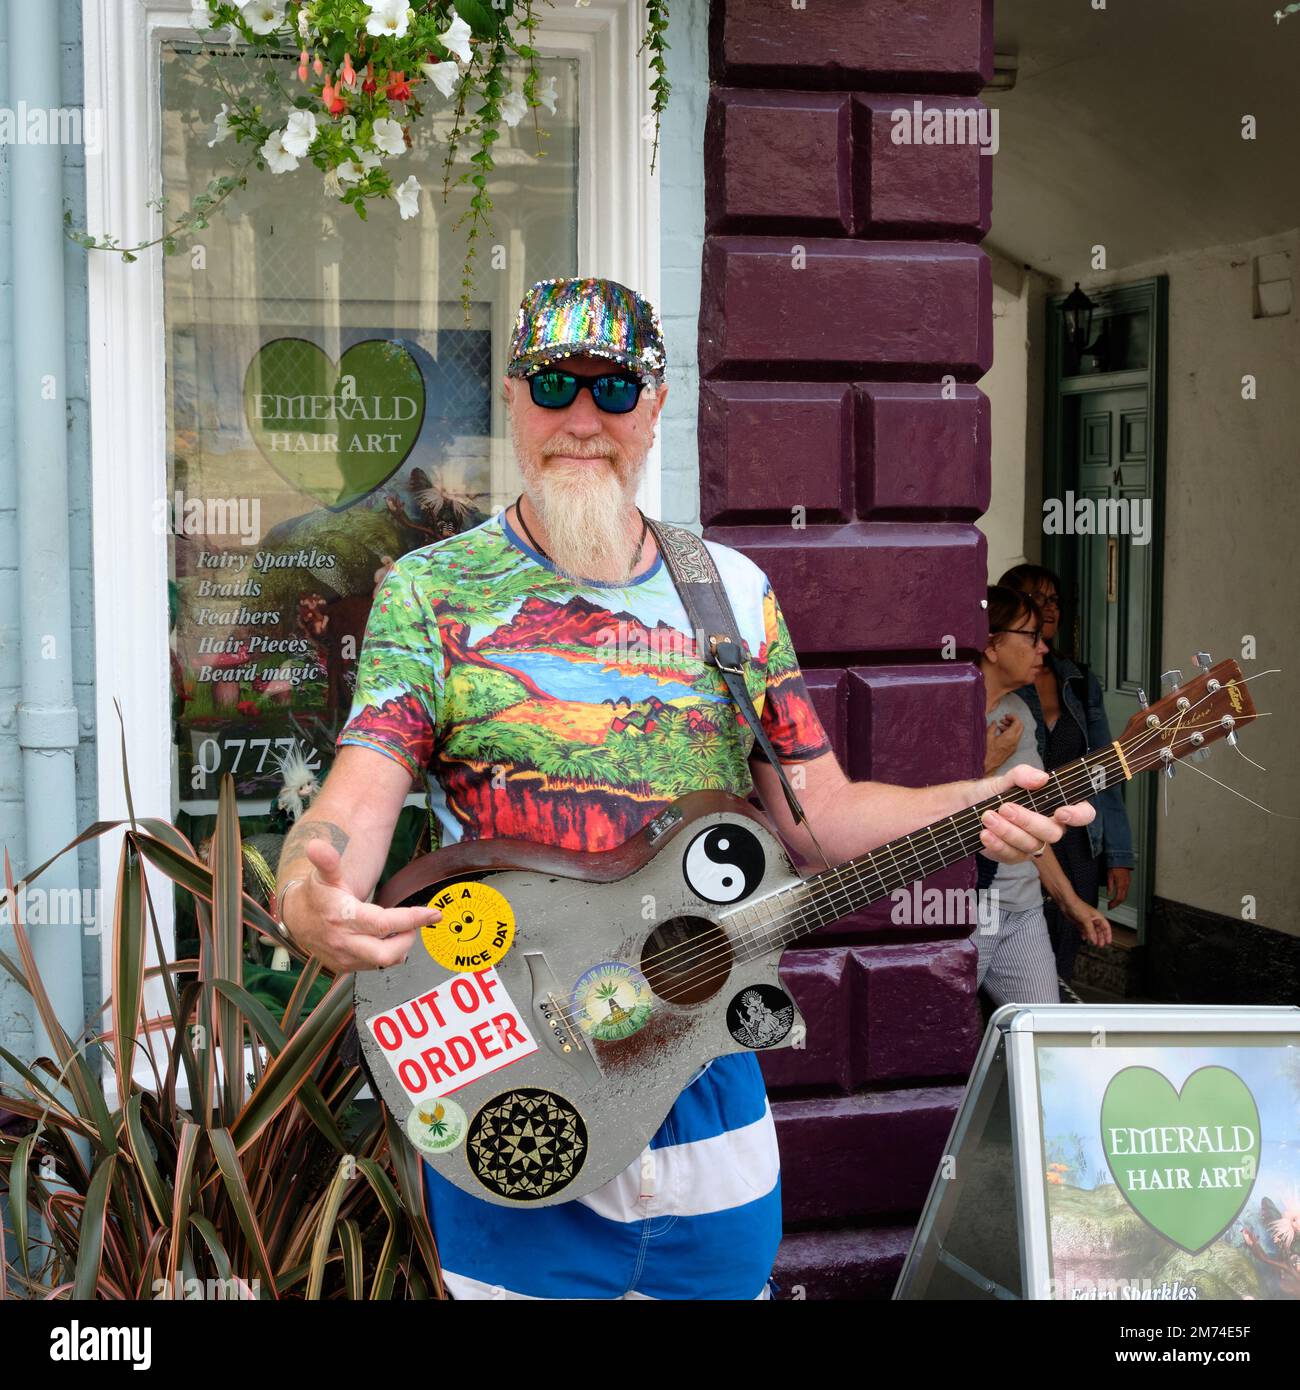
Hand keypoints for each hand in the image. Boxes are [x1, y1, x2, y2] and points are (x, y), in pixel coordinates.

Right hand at [280, 839, 440, 972]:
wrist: (295, 921)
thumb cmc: (316, 896)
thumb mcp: (323, 876)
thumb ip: (327, 861)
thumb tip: (315, 844)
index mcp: (343, 918)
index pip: (384, 924)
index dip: (412, 919)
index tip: (433, 913)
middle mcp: (344, 942)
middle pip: (388, 952)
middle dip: (409, 938)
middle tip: (417, 922)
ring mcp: (345, 958)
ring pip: (384, 961)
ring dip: (400, 946)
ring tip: (404, 929)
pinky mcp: (346, 968)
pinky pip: (375, 966)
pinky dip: (388, 954)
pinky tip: (390, 939)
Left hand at [977, 764, 1096, 865]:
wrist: (968, 805)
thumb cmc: (994, 791)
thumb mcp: (1006, 778)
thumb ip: (1023, 775)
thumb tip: (1042, 779)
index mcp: (1056, 806)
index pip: (1083, 814)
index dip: (1079, 815)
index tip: (1061, 812)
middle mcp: (1048, 828)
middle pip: (1053, 833)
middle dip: (1028, 821)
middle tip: (1005, 808)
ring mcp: (1031, 844)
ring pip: (1030, 845)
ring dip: (1008, 831)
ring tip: (988, 816)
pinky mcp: (1013, 856)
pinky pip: (1011, 856)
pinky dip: (997, 844)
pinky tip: (985, 833)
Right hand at [984, 714, 1021, 773]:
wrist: (987, 765)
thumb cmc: (986, 752)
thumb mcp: (987, 736)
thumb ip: (992, 727)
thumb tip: (995, 723)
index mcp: (1010, 737)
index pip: (1018, 723)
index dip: (1013, 717)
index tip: (1006, 715)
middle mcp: (1014, 742)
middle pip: (1020, 727)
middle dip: (1013, 721)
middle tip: (1004, 719)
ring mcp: (1014, 747)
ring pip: (1017, 733)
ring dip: (1011, 727)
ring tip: (1000, 726)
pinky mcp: (1011, 750)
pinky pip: (1014, 739)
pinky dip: (1010, 733)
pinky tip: (1000, 733)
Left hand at [1064, 895, 1111, 947]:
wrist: (1066, 903)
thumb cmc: (1077, 905)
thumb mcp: (1086, 919)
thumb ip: (1090, 930)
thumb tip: (1094, 939)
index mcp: (1098, 917)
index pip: (1106, 927)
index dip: (1108, 934)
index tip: (1108, 941)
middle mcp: (1092, 919)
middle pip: (1099, 930)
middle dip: (1100, 938)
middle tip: (1100, 945)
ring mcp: (1086, 921)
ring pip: (1091, 931)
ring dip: (1093, 937)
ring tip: (1094, 944)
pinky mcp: (1079, 923)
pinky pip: (1084, 931)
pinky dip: (1084, 935)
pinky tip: (1084, 938)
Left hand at [1107, 866, 1131, 906]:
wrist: (1121, 860)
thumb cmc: (1115, 867)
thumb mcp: (1109, 876)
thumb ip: (1110, 885)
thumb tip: (1109, 894)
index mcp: (1121, 885)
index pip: (1118, 898)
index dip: (1114, 904)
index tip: (1109, 906)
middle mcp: (1125, 885)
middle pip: (1122, 898)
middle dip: (1116, 904)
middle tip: (1110, 906)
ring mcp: (1127, 884)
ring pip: (1125, 895)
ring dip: (1119, 901)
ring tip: (1113, 903)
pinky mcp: (1127, 882)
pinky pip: (1126, 891)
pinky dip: (1122, 896)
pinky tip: (1118, 896)